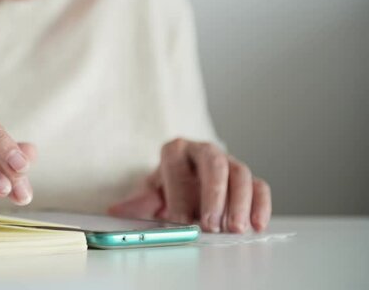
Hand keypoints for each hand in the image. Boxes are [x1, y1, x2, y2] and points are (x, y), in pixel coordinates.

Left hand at [108, 138, 270, 232]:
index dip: (178, 190)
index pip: (176, 162)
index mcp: (176, 150)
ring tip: (234, 228)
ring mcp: (228, 162)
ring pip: (240, 174)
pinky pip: (259, 186)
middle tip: (211, 223)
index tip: (178, 217)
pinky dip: (261, 205)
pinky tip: (257, 225)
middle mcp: (204, 151)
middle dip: (214, 195)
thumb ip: (138, 202)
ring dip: (240, 203)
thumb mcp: (151, 192)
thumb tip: (117, 209)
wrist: (186, 182)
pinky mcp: (245, 178)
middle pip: (214, 164)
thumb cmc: (168, 186)